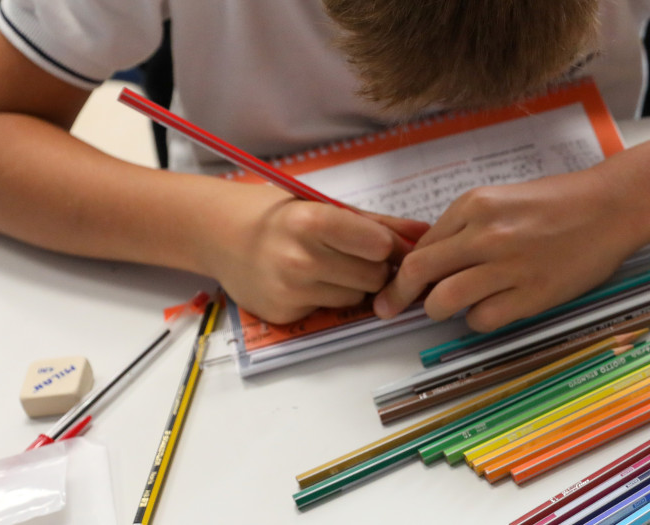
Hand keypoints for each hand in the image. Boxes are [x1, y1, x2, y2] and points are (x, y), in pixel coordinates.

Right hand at [198, 183, 429, 323]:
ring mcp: (290, 289)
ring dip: (353, 285)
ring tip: (327, 266)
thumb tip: (426, 233)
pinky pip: (331, 310)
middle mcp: (299, 258)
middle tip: (352, 255)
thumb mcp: (328, 208)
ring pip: (357, 297)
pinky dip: (328, 298)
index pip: (379, 245)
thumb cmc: (283, 217)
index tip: (379, 244)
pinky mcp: (284, 313)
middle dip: (373, 268)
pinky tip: (306, 281)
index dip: (387, 246)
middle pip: (374, 276)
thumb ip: (380, 223)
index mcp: (312, 221)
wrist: (222, 236)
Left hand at [373, 169, 647, 331]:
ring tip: (448, 309)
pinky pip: (483, 318)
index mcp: (474, 205)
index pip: (420, 245)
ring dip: (438, 310)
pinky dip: (478, 319)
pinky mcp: (531, 293)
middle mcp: (485, 234)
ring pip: (444, 301)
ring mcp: (508, 266)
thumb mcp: (502, 199)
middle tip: (389, 309)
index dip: (403, 269)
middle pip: (418, 272)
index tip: (396, 284)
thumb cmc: (559, 202)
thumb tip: (430, 260)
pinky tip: (491, 308)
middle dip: (397, 296)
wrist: (611, 207)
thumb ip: (466, 226)